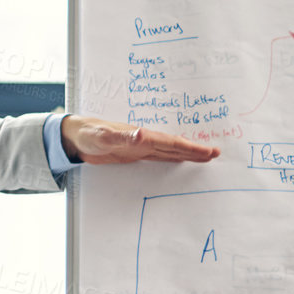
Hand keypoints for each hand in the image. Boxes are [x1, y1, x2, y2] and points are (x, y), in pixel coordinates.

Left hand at [59, 116, 218, 164]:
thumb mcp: (102, 137)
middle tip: (217, 154)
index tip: (208, 151)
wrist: (76, 136)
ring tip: (207, 156)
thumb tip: (142, 134)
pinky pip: (159, 157)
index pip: (172, 142)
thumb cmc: (88, 134)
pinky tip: (180, 160)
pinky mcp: (134, 154)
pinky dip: (173, 158)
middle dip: (196, 150)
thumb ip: (122, 138)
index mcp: (141, 135)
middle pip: (176, 146)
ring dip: (188, 154)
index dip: (191, 147)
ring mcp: (141, 147)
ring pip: (170, 151)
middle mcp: (144, 139)